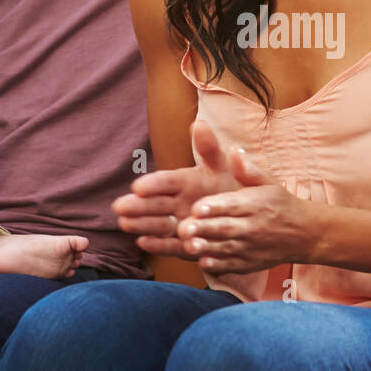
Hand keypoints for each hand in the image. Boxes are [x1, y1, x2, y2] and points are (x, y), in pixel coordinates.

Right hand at [112, 120, 241, 260]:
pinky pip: (171, 246)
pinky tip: (142, 243)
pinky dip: (158, 245)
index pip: (167, 181)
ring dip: (142, 224)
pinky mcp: (185, 244)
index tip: (138, 187)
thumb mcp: (225, 166)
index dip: (154, 184)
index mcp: (187, 181)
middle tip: (120, 207)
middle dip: (138, 205)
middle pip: (157, 204)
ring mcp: (180, 224)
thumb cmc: (235, 185)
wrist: (250, 215)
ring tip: (125, 223)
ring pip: (159, 224)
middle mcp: (179, 202)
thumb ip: (210, 149)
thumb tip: (199, 124)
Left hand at [175, 157, 315, 272]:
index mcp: (254, 203)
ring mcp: (250, 247)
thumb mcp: (269, 182)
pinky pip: (231, 265)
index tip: (195, 208)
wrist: (304, 234)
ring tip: (188, 246)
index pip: (231, 204)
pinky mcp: (249, 263)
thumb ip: (248, 169)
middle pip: (224, 228)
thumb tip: (234, 150)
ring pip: (225, 248)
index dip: (212, 207)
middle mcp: (252, 226)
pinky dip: (218, 265)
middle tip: (183, 228)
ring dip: (206, 248)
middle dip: (204, 228)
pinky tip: (203, 262)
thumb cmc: (280, 204)